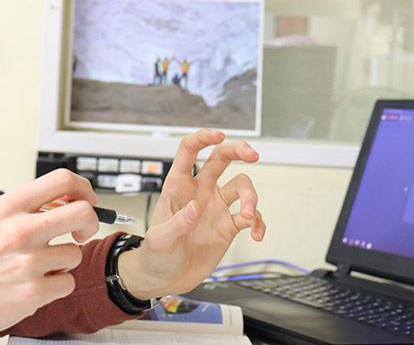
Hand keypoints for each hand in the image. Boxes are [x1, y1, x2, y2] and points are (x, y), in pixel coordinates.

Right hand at [0, 168, 99, 341]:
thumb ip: (24, 210)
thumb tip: (61, 203)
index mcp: (9, 207)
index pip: (62, 180)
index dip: (83, 188)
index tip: (85, 199)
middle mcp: (21, 230)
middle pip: (82, 212)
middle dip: (90, 222)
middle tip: (81, 231)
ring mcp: (29, 262)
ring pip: (75, 254)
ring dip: (62, 262)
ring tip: (38, 267)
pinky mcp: (34, 292)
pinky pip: (67, 283)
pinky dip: (56, 286)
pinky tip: (35, 285)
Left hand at [118, 130, 265, 298]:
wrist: (165, 278)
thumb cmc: (154, 255)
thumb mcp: (158, 241)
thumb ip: (176, 224)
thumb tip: (195, 207)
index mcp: (178, 186)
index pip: (189, 151)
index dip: (203, 138)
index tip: (219, 135)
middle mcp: (200, 191)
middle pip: (221, 158)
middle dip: (238, 150)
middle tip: (253, 154)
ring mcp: (216, 207)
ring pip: (241, 187)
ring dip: (251, 197)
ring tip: (249, 216)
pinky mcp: (228, 226)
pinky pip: (251, 217)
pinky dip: (259, 223)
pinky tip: (257, 235)